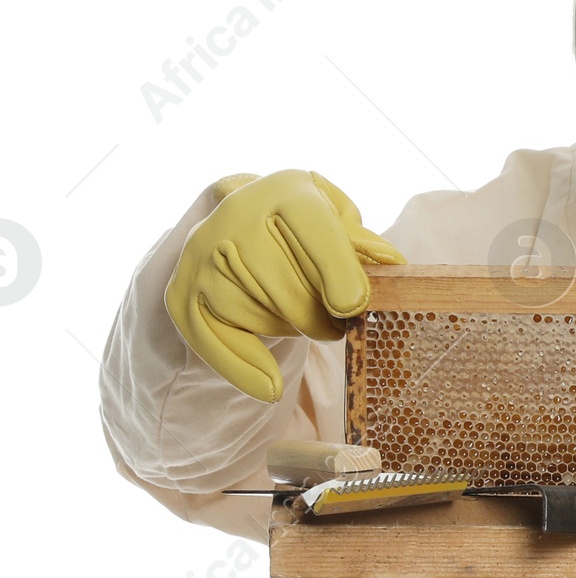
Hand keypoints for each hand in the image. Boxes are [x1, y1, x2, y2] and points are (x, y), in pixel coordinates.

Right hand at [164, 170, 404, 402]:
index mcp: (286, 190)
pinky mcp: (183, 289)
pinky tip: (271, 387)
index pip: (314, 227)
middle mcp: (235, 214)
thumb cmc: (308, 229)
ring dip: (292, 330)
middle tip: (338, 324)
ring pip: (262, 316)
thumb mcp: (341, 223)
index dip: (338, 270)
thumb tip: (390, 265)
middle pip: (289, 288)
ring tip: (300, 315)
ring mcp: (203, 253)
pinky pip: (212, 340)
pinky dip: (245, 370)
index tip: (352, 307)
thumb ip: (365, 245)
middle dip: (323, 318)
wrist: (245, 220)